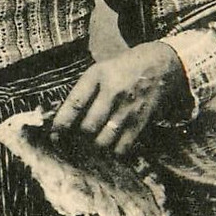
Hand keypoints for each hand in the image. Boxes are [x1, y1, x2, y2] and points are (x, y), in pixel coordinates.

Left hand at [51, 42, 190, 155]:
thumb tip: (64, 118)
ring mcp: (128, 107)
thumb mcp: (101, 69)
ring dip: (94, 147)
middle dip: (78, 139)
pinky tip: (111, 148)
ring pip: (104, 140)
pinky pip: (123, 146)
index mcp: (98, 75)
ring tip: (91, 147)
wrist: (161, 64)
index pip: (74, 103)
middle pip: (88, 127)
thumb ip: (84, 90)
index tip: (54, 135)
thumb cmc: (124, 68)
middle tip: (73, 143)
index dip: (61, 123)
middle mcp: (113, 91)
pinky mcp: (141, 120)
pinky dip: (114, 152)